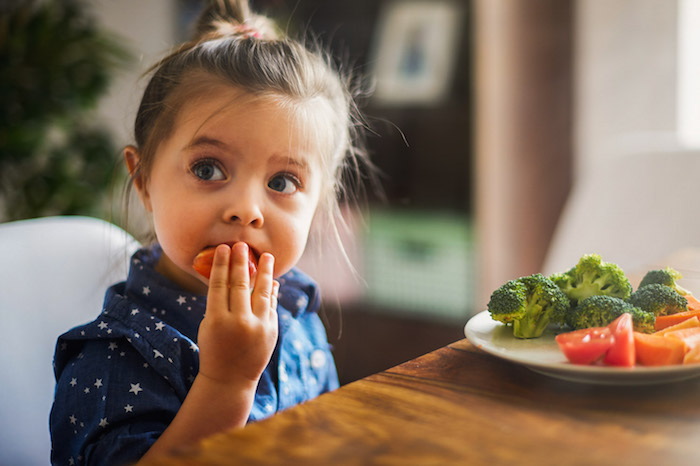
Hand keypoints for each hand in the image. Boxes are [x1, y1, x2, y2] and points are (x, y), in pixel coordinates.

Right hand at [196, 243, 278, 386]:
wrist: (230, 379)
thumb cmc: (214, 348)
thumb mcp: (209, 326)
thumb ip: (219, 303)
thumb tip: (232, 276)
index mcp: (216, 320)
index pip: (219, 285)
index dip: (222, 265)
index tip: (224, 248)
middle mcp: (238, 323)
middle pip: (240, 285)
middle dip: (241, 262)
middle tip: (242, 245)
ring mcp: (258, 327)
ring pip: (262, 292)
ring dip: (265, 272)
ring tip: (267, 256)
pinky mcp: (271, 331)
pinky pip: (272, 305)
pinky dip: (272, 292)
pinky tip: (272, 280)